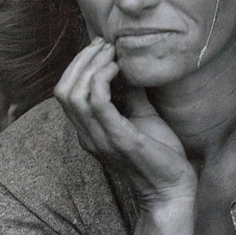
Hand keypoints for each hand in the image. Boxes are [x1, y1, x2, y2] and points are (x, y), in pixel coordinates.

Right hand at [54, 38, 195, 203]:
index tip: (101, 48)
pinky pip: (97, 103)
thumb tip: (131, 66)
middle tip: (104, 44)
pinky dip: (102, 79)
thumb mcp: (142, 118)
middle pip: (63, 90)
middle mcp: (88, 136)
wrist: (172, 189)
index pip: (65, 93)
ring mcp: (100, 139)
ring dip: (91, 65)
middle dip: (81, 60)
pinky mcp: (119, 139)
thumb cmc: (159, 156)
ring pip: (74, 94)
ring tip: (112, 53)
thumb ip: (131, 95)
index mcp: (90, 131)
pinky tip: (119, 68)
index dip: (78, 66)